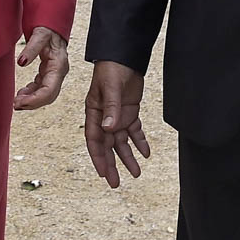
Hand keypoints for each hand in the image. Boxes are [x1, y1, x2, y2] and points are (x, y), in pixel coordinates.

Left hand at [14, 26, 68, 110]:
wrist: (53, 24)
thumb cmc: (49, 28)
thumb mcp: (40, 34)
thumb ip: (31, 47)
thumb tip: (21, 62)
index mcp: (59, 66)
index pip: (49, 90)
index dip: (35, 100)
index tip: (20, 103)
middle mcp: (59, 72)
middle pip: (48, 96)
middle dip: (32, 103)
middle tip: (15, 105)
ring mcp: (54, 74)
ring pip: (45, 94)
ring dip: (31, 100)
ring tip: (16, 102)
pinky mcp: (48, 73)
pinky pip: (41, 88)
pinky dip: (31, 93)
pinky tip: (21, 94)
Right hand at [85, 61, 150, 187]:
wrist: (124, 56)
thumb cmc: (111, 68)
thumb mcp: (110, 87)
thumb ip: (110, 108)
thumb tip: (108, 129)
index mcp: (94, 112)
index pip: (94, 139)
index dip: (98, 157)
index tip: (103, 173)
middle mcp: (104, 117)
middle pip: (107, 145)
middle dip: (111, 164)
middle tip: (115, 183)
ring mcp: (117, 115)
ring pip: (121, 141)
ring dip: (127, 157)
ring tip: (136, 173)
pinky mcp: (129, 112)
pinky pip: (134, 131)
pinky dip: (140, 142)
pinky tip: (146, 153)